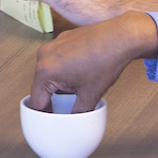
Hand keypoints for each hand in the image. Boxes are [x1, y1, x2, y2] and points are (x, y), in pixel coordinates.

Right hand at [28, 12, 157, 114]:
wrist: (121, 36)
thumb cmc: (106, 59)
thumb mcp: (90, 95)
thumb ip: (77, 113)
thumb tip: (73, 120)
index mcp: (45, 71)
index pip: (36, 101)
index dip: (44, 114)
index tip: (50, 120)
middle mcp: (44, 55)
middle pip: (41, 86)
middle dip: (53, 98)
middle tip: (69, 105)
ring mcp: (53, 45)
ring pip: (49, 73)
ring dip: (59, 83)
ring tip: (79, 85)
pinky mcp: (62, 40)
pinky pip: (57, 60)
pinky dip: (65, 69)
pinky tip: (83, 71)